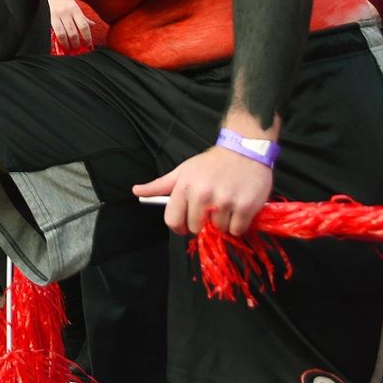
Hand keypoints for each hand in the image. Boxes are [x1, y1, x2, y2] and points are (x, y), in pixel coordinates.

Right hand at [45, 0, 92, 52]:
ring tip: (70, 48)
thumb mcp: (75, 6)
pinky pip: (56, 32)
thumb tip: (92, 25)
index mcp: (75, 9)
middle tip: (78, 47)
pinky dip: (60, 40)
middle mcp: (67, 12)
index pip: (84, 26)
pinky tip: (62, 43)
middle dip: (76, 42)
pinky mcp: (49, 18)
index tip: (87, 43)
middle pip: (74, 32)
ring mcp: (57, 16)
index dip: (86, 37)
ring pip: (64, 34)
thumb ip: (83, 17)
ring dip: (68, 43)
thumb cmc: (63, 0)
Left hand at [132, 146, 272, 235]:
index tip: (186, 226)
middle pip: (196, 229)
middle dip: (202, 225)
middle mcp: (203, 195)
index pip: (173, 221)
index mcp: (184, 187)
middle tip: (210, 211)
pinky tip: (237, 209)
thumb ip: (159, 185)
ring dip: (222, 224)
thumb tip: (136, 191)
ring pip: (218, 231)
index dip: (179, 228)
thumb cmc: (211, 163)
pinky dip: (238, 225)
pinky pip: (237, 230)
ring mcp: (225, 202)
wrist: (245, 151)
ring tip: (225, 207)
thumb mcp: (183, 171)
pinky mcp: (246, 207)